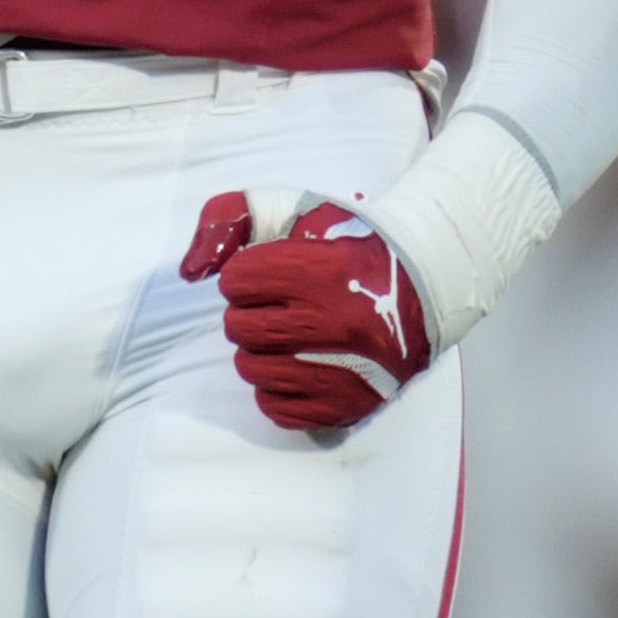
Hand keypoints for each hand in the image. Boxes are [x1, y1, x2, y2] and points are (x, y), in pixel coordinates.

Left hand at [185, 190, 434, 434]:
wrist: (425, 283)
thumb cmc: (351, 244)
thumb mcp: (294, 210)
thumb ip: (229, 218)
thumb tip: (191, 272)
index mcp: (322, 272)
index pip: (236, 282)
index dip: (246, 274)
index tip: (270, 273)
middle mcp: (335, 324)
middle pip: (239, 328)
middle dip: (249, 312)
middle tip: (278, 304)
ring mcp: (344, 369)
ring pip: (252, 369)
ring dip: (259, 349)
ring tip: (288, 333)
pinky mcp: (347, 404)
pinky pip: (276, 408)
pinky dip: (277, 387)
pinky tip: (298, 364)